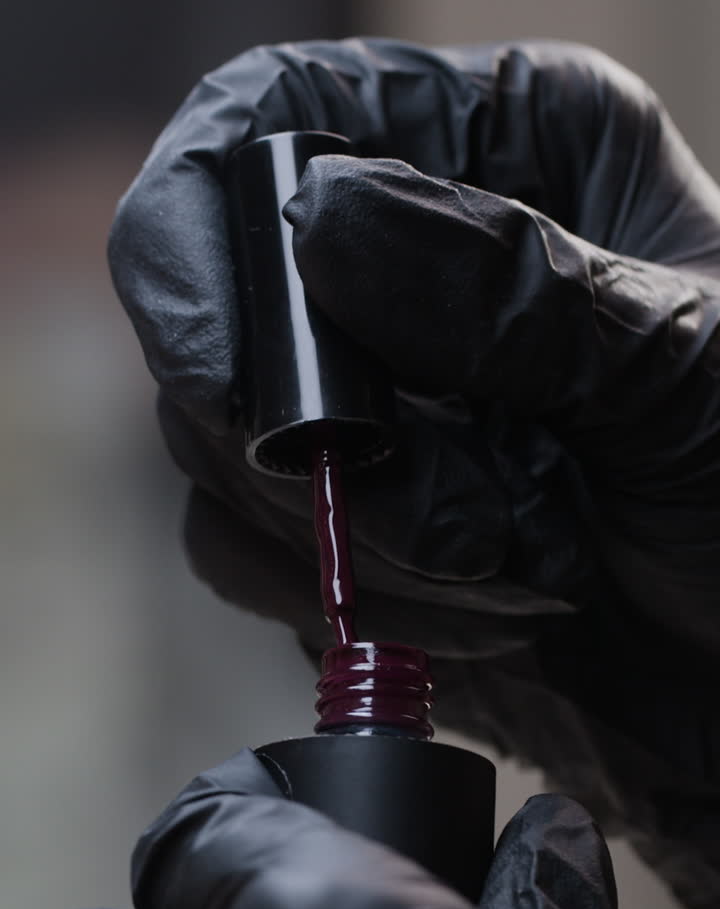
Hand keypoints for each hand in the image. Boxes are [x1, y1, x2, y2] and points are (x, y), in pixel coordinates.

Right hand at [109, 37, 719, 658]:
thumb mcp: (683, 367)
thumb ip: (514, 295)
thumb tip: (319, 224)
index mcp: (502, 152)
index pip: (274, 119)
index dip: (206, 229)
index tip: (228, 381)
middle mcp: (407, 264)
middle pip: (227, 310)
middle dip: (319, 448)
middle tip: (465, 526)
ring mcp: (367, 402)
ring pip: (225, 449)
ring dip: (360, 539)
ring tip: (524, 570)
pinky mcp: (344, 519)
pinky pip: (247, 551)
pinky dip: (347, 598)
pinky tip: (482, 618)